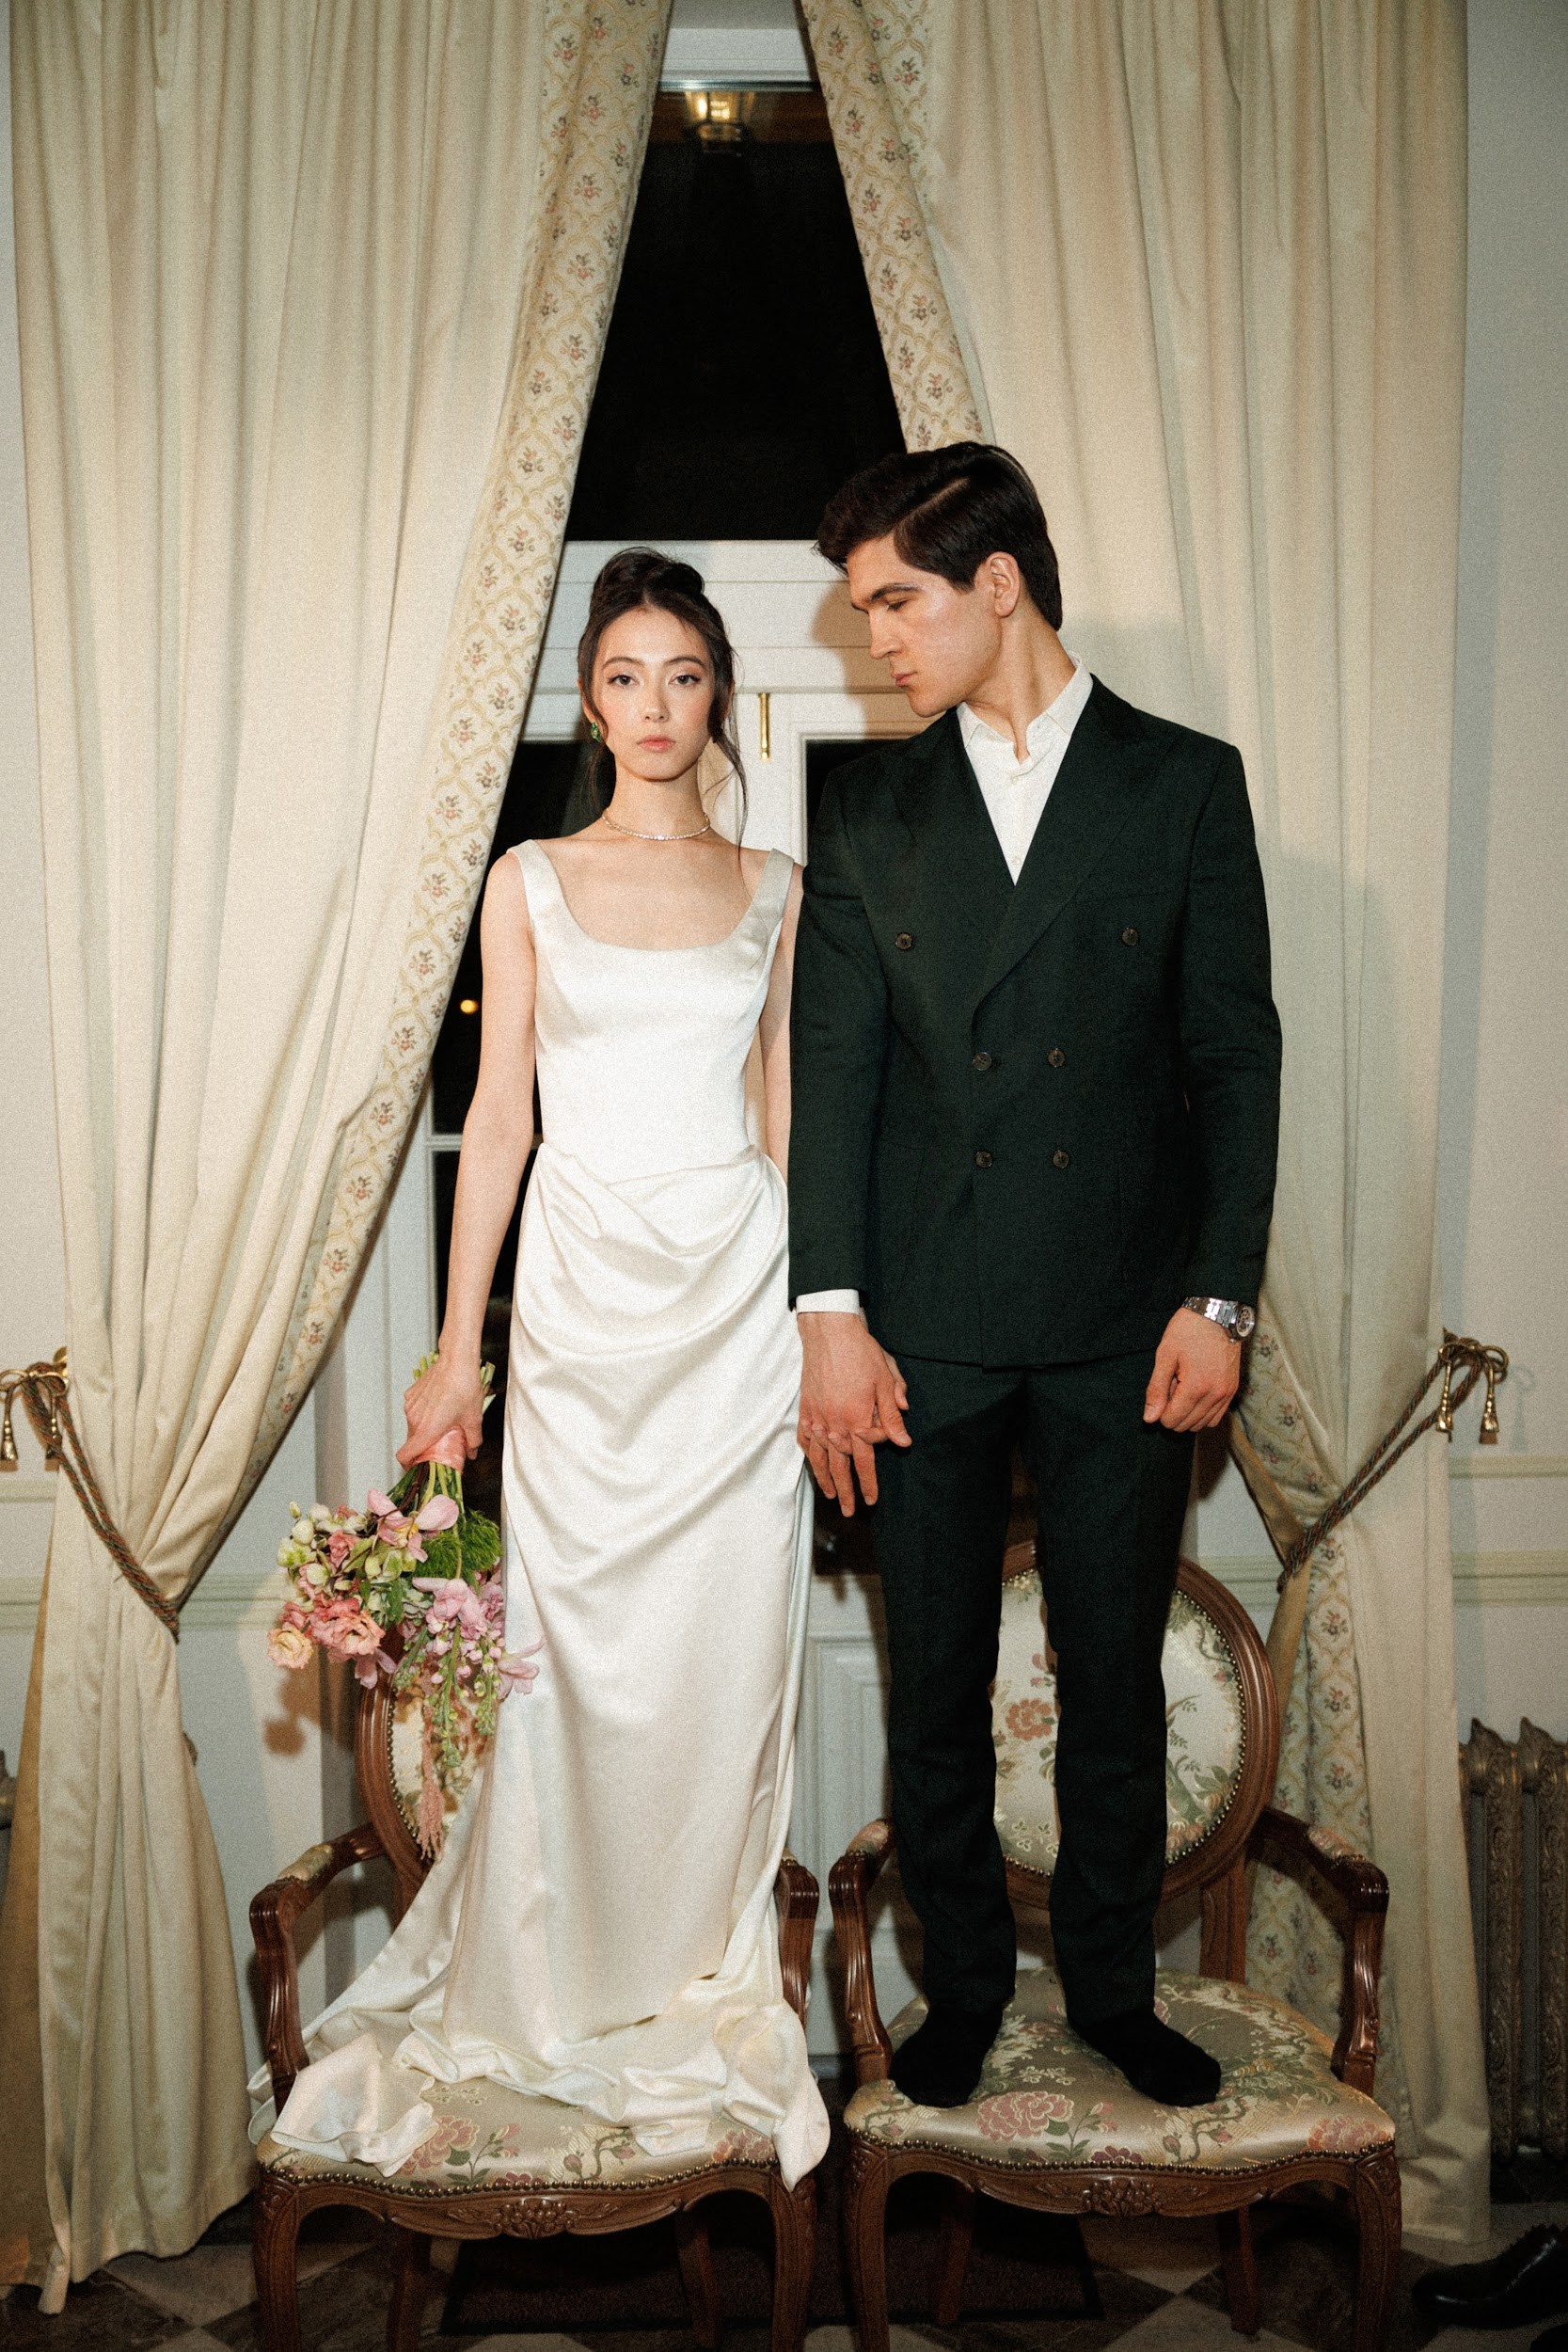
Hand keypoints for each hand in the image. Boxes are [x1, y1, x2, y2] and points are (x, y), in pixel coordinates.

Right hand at [397, 1353, 485, 1469]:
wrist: (457, 1359)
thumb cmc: (464, 1386)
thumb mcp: (474, 1419)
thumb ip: (472, 1441)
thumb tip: (471, 1452)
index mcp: (426, 1429)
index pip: (404, 1455)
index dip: (408, 1465)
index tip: (416, 1467)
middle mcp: (414, 1418)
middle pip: (412, 1442)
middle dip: (423, 1447)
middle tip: (439, 1445)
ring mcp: (411, 1405)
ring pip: (413, 1425)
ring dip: (424, 1429)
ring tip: (443, 1422)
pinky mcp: (411, 1394)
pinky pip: (414, 1411)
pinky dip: (424, 1414)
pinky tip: (440, 1407)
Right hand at [797, 1312, 910, 1511]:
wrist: (829, 1333)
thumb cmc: (861, 1354)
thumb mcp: (886, 1381)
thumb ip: (892, 1415)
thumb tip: (903, 1440)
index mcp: (857, 1420)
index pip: (865, 1462)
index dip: (869, 1484)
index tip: (872, 1499)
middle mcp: (834, 1425)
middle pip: (841, 1467)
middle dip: (846, 1491)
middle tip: (849, 1511)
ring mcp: (816, 1419)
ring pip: (820, 1458)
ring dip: (826, 1480)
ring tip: (830, 1496)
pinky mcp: (805, 1410)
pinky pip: (805, 1440)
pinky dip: (809, 1455)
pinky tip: (814, 1464)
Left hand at [1143, 1307, 1241, 1432]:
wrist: (1217, 1313)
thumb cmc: (1188, 1330)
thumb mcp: (1165, 1356)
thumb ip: (1156, 1389)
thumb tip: (1150, 1418)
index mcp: (1196, 1387)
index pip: (1172, 1420)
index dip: (1160, 1410)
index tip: (1161, 1390)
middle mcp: (1215, 1395)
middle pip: (1186, 1424)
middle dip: (1173, 1411)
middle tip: (1172, 1386)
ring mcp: (1227, 1393)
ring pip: (1203, 1424)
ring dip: (1188, 1413)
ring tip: (1183, 1388)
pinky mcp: (1233, 1389)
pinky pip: (1217, 1416)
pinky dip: (1203, 1413)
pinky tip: (1195, 1395)